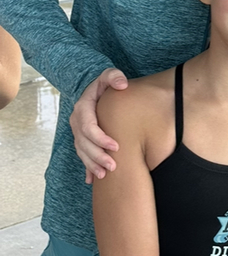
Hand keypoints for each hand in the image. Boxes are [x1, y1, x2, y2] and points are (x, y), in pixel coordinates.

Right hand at [70, 68, 128, 182]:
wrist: (94, 90)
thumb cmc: (104, 84)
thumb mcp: (108, 76)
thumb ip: (114, 76)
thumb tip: (123, 84)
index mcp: (82, 109)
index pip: (89, 127)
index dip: (101, 138)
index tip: (116, 146)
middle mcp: (77, 122)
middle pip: (84, 144)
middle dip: (97, 156)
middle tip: (113, 166)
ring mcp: (77, 132)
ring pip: (82, 152)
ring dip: (92, 165)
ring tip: (105, 175)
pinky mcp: (82, 139)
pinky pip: (82, 155)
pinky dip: (87, 168)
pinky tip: (91, 180)